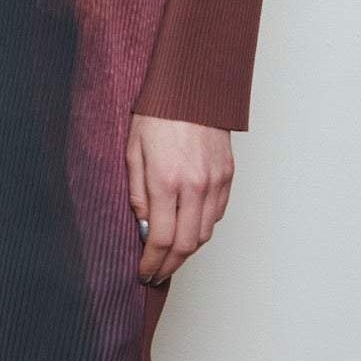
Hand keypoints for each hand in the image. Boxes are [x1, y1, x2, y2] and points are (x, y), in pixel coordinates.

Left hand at [125, 113, 233, 285]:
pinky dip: (203, 227)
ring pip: (205, 233)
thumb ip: (136, 192)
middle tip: (157, 273)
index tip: (144, 273)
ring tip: (171, 255)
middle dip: (170, 266)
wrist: (192, 87)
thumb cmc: (158, 114)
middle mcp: (194, 186)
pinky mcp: (228, 175)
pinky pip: (218, 213)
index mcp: (165, 181)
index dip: (152, 263)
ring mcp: (215, 182)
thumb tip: (142, 225)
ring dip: (188, 250)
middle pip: (186, 245)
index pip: (161, 239)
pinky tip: (189, 227)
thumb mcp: (132, 151)